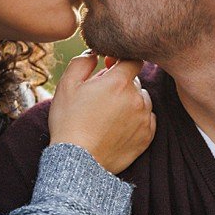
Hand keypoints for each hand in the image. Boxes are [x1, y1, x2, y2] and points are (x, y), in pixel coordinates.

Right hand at [48, 52, 154, 174]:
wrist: (78, 161)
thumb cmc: (69, 122)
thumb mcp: (67, 85)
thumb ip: (82, 62)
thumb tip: (95, 53)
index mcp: (119, 82)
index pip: (133, 59)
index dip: (122, 59)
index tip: (110, 66)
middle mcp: (136, 98)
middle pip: (136, 81)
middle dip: (121, 83)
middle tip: (101, 96)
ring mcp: (144, 118)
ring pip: (142, 99)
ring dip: (130, 101)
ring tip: (109, 113)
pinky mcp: (147, 137)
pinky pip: (148, 119)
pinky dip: (137, 118)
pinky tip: (119, 125)